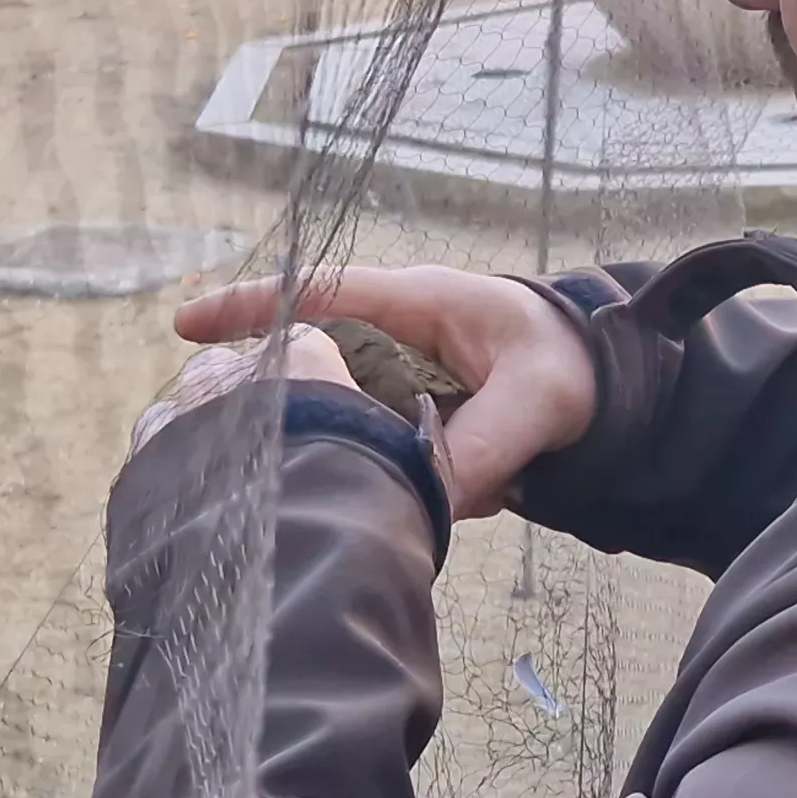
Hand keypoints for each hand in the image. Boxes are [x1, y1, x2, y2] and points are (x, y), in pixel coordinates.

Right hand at [177, 266, 593, 519]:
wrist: (608, 386)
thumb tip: (424, 501)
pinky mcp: (405, 416)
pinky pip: (362, 436)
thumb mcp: (537, 401)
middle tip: (208, 424)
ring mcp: (396, 376)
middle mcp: (395, 335)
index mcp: (418, 303)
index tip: (188, 326)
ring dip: (307, 433)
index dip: (253, 307)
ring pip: (330, 400)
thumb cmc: (570, 367)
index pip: (322, 296)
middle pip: (307, 351)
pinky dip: (350, 463)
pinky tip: (335, 497)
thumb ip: (482, 448)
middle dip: (262, 383)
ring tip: (264, 472)